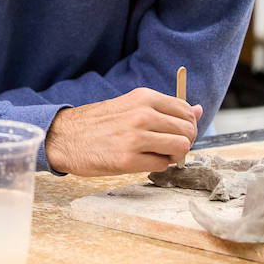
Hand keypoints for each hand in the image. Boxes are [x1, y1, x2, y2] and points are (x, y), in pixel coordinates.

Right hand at [45, 87, 201, 176]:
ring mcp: (135, 138)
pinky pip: (162, 165)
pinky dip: (159, 165)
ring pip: (179, 148)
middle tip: (168, 147)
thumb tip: (198, 110)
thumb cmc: (98, 123)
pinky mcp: (127, 160)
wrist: (64, 137)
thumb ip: (164, 109)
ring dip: (173, 155)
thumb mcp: (131, 106)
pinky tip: (143, 161)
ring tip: (157, 154)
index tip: (175, 132)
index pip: (186, 111)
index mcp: (143, 98)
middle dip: (183, 142)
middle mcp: (142, 115)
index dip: (186, 125)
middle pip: (187, 131)